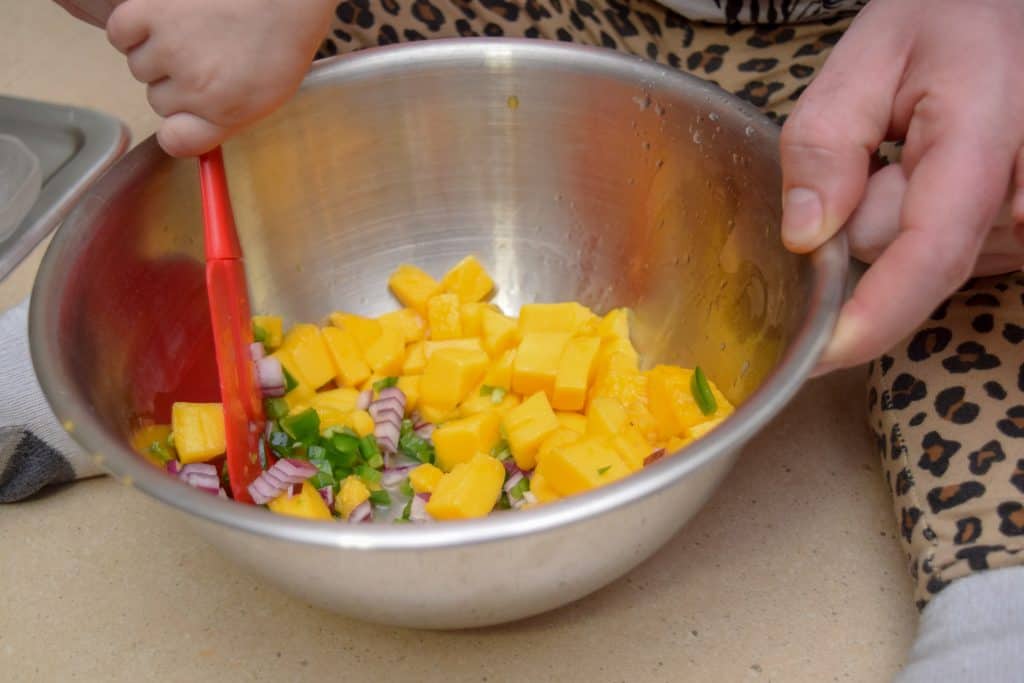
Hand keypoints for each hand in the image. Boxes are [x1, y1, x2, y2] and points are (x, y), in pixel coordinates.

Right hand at [103, 0, 335, 156]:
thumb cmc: (280, 33)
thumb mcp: (269, 92)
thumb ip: (224, 117)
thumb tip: (185, 128)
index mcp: (227, 111)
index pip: (177, 141)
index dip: (177, 129)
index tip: (183, 116)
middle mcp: (197, 88)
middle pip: (158, 100)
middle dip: (175, 81)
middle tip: (203, 53)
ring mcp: (171, 50)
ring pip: (139, 66)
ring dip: (156, 50)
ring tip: (188, 30)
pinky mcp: (150, 13)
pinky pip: (121, 34)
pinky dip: (132, 29)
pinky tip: (158, 18)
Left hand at [778, 0, 1023, 371]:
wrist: (1012, 12)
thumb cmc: (949, 19)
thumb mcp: (869, 56)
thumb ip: (825, 141)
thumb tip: (805, 238)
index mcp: (982, 138)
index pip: (928, 253)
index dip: (872, 315)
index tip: (821, 354)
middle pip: (911, 260)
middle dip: (867, 220)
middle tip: (879, 150)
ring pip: (929, 264)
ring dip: (901, 221)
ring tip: (920, 151)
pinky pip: (951, 260)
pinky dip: (925, 229)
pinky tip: (938, 177)